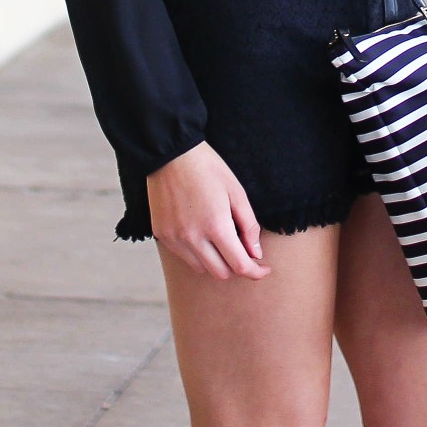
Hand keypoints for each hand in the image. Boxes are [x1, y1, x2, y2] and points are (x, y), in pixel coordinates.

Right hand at [144, 143, 268, 279]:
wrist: (170, 153)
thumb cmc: (207, 168)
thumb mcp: (237, 192)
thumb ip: (249, 225)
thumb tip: (256, 254)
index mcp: (216, 225)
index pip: (240, 265)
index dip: (256, 272)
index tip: (264, 269)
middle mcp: (193, 237)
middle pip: (221, 273)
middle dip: (237, 267)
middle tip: (244, 253)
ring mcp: (174, 238)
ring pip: (202, 268)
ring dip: (216, 262)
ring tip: (221, 241)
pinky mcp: (162, 235)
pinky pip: (184, 257)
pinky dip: (197, 254)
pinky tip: (202, 235)